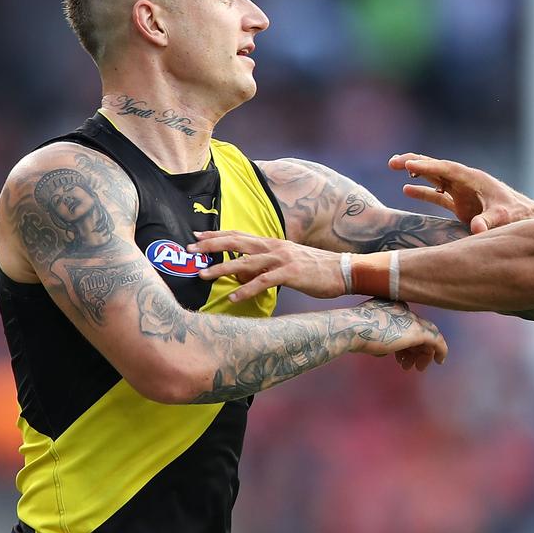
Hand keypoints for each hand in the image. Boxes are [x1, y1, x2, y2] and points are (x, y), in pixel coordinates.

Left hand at [190, 230, 343, 300]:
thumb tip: (240, 273)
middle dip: (211, 244)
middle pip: (237, 242)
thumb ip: (264, 265)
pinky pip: (263, 281)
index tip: (196, 236)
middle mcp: (274, 247)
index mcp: (273, 243)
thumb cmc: (315, 269)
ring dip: (222, 268)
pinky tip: (233, 297)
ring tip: (202, 274)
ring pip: (245, 262)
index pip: (239, 235)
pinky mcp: (291, 273)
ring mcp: (282, 259)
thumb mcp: (287, 262)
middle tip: (189, 248)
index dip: (217, 235)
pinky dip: (246, 289)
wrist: (344, 270)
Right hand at [349, 299, 447, 370]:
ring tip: (415, 368)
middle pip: (417, 331)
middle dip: (415, 349)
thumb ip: (378, 338)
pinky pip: (437, 341)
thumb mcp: (367, 332)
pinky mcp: (418, 332)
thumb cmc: (354, 331)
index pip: (405, 325)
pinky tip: (440, 361)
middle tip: (409, 365)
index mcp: (392, 306)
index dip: (404, 343)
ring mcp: (412, 320)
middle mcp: (405, 310)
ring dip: (423, 355)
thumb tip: (384, 351)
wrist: (353, 327)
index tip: (399, 357)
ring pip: (427, 337)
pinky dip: (441, 350)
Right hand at [387, 152, 533, 233]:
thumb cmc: (518, 215)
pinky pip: (437, 195)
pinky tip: (406, 189)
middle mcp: (466, 182)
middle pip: (437, 167)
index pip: (446, 169)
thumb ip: (488, 222)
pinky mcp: (461, 204)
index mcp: (474, 179)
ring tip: (394, 166)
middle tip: (392, 161)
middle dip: (416, 162)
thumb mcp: (504, 218)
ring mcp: (463, 192)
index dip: (428, 166)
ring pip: (434, 177)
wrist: (528, 219)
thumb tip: (476, 229)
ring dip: (416, 172)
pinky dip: (423, 192)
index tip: (408, 164)